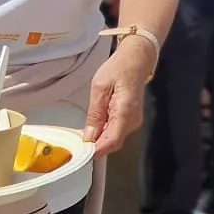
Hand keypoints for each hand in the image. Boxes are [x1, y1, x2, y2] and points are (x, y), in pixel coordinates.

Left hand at [84, 35, 154, 155]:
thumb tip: (89, 136)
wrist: (136, 60)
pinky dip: (104, 133)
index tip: (81, 153)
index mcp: (125, 112)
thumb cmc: (118, 69)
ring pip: (114, 138)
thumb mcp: (100, 87)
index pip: (112, 140)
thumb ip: (95, 114)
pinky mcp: (131, 119)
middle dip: (96, 146)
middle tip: (77, 144)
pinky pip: (117, 131)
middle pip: (113, 143)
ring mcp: (134, 121)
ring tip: (83, 134)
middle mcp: (133, 120)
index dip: (96, 150)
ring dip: (99, 139)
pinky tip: (94, 127)